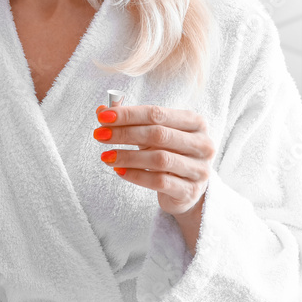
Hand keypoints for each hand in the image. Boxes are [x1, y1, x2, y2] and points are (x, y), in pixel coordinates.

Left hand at [94, 104, 214, 216]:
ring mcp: (199, 169)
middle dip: (125, 133)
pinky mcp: (190, 191)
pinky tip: (119, 171)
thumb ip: (130, 121)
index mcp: (195, 122)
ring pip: (159, 159)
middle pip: (158, 134)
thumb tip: (101, 110)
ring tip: (106, 156)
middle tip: (99, 135)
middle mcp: (202, 144)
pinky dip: (136, 175)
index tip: (102, 117)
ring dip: (128, 156)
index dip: (128, 114)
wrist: (186, 190)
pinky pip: (159, 182)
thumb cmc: (169, 154)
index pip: (157, 113)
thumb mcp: (153, 134)